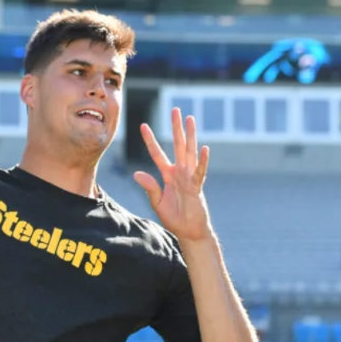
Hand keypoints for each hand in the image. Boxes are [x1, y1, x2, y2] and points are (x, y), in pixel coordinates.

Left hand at [133, 108, 212, 242]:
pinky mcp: (197, 187)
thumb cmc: (174, 217)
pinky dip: (202, 161)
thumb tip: (136, 174)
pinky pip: (200, 172)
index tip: (143, 125)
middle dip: (175, 128)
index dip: (150, 140)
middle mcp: (179, 172)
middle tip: (174, 110)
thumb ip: (149, 187)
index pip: (157, 153)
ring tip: (190, 119)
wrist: (189, 231)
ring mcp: (189, 178)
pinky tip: (204, 148)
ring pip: (189, 152)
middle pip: (176, 145)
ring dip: (190, 136)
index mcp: (168, 175)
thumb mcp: (157, 202)